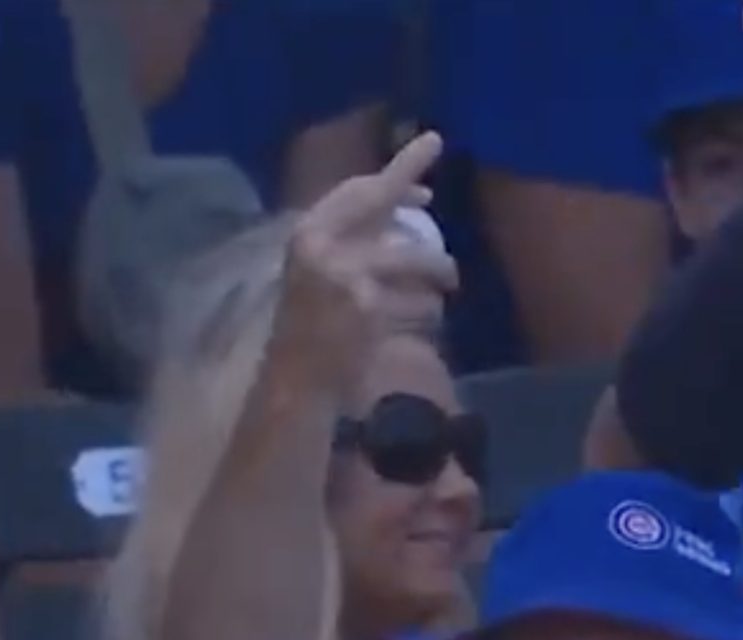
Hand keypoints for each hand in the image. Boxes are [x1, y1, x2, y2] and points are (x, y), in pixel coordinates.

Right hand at [272, 131, 458, 397]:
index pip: (357, 190)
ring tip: (446, 285)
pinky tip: (427, 323)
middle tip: (441, 167)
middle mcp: (322, 246)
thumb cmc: (314, 324)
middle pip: (379, 199)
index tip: (429, 158)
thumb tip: (417, 203)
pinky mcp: (367, 310)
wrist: (297, 379)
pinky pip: (418, 302)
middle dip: (409, 177)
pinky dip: (428, 312)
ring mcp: (344, 277)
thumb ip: (362, 235)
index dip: (396, 172)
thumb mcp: (325, 269)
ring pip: (413, 258)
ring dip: (438, 273)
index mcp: (308, 232)